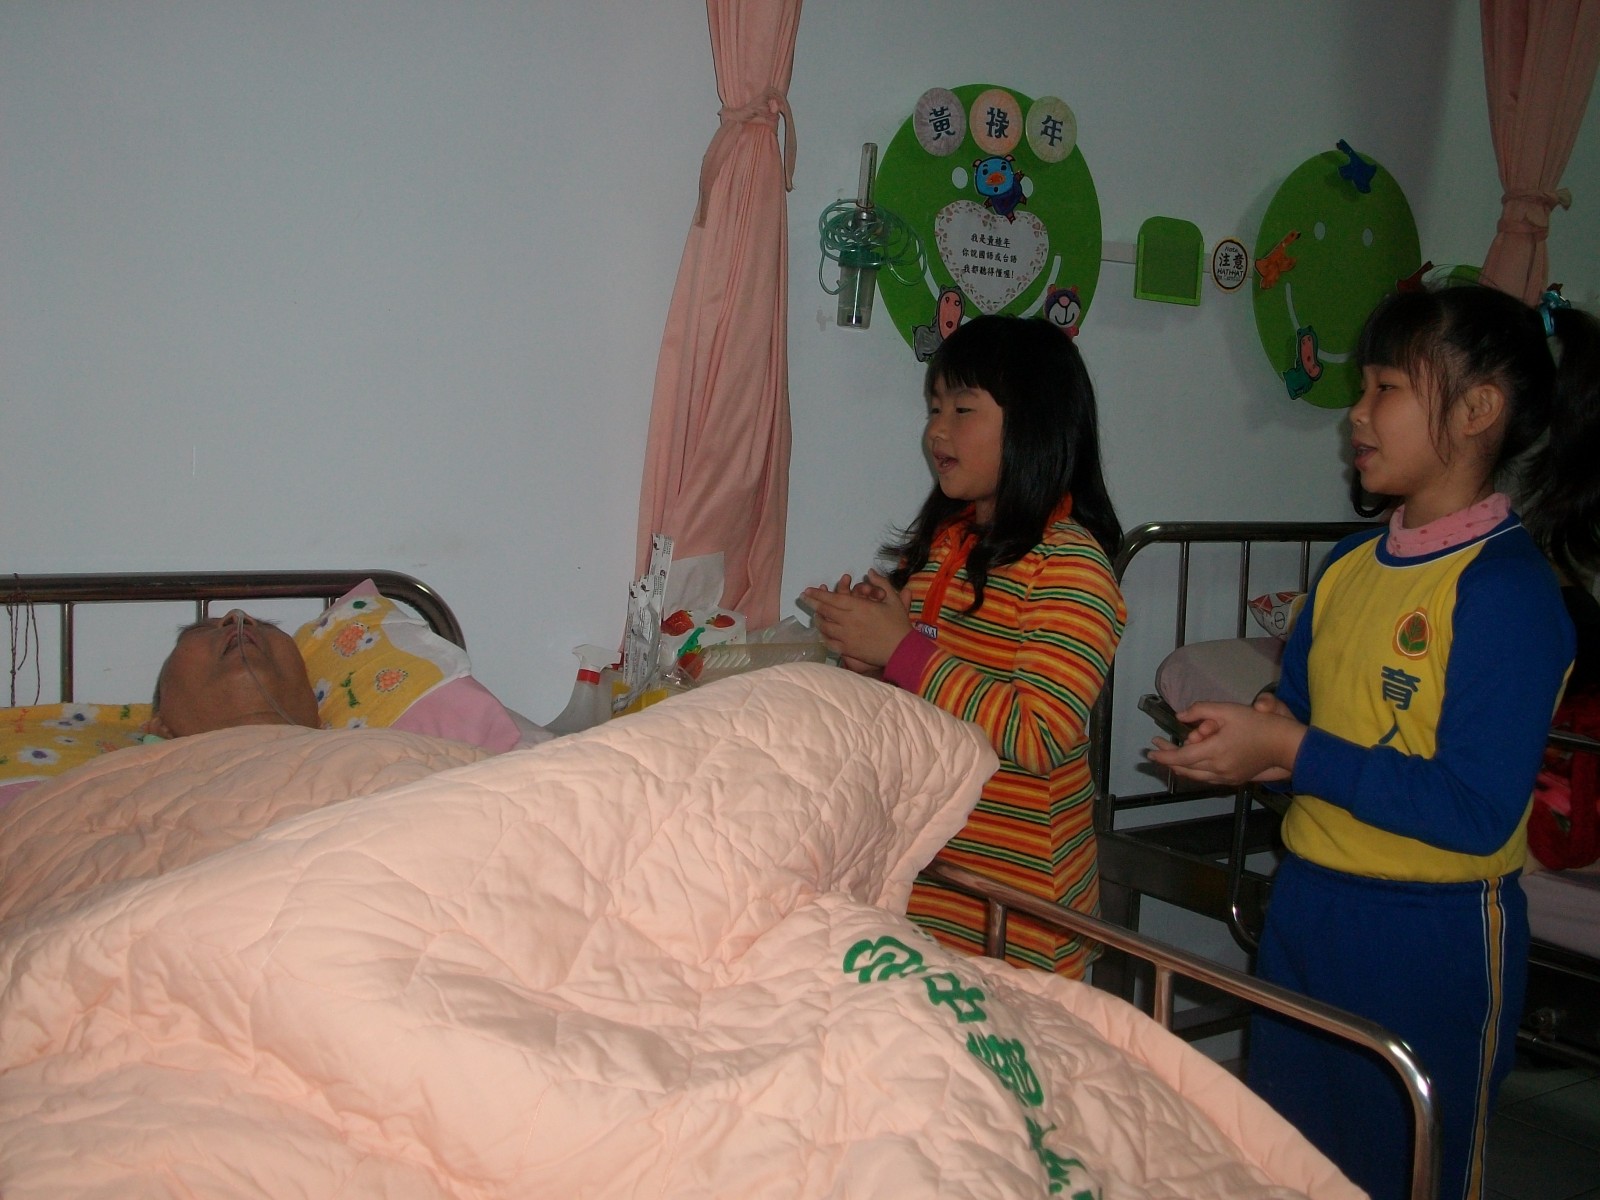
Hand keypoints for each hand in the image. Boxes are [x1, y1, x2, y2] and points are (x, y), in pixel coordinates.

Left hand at [801, 570, 912, 669]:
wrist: (902, 650)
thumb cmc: (898, 624)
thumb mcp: (892, 600)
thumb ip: (881, 583)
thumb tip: (870, 571)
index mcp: (858, 607)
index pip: (832, 598)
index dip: (818, 594)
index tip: (808, 591)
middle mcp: (849, 620)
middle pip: (825, 610)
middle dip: (811, 603)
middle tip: (803, 598)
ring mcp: (846, 636)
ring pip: (825, 626)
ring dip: (817, 619)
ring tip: (814, 614)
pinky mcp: (848, 649)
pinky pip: (830, 642)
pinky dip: (823, 636)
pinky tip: (821, 633)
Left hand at [1146, 697, 1304, 785]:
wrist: (1283, 745)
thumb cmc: (1257, 724)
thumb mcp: (1227, 710)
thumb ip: (1201, 710)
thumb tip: (1180, 716)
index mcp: (1214, 752)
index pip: (1181, 757)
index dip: (1164, 755)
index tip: (1150, 752)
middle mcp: (1218, 769)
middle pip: (1185, 768)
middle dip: (1168, 759)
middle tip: (1158, 748)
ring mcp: (1226, 778)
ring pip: (1195, 775)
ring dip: (1180, 766)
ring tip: (1170, 755)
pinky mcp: (1234, 780)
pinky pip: (1207, 778)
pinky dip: (1195, 770)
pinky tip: (1191, 762)